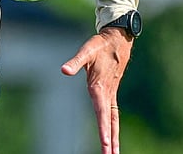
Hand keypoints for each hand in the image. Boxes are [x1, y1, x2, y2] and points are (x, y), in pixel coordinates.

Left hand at [61, 27, 133, 153]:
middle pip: (109, 122)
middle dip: (111, 140)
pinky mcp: (111, 92)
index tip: (106, 143)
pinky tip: (112, 138)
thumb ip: (75, 62)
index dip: (103, 128)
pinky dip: (113, 127)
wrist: (117, 40)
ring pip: (113, 120)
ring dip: (114, 137)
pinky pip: (113, 114)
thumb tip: (64, 70)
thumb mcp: (86, 51)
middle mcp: (106, 94)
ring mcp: (110, 94)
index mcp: (100, 87)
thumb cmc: (99, 45)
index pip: (102, 113)